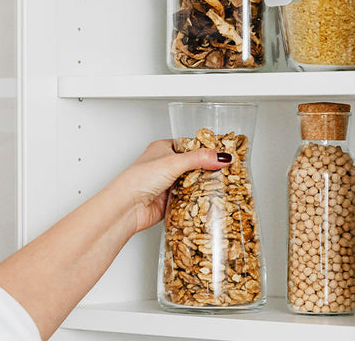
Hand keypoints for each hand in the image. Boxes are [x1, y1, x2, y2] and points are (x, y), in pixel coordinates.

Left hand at [102, 140, 230, 233]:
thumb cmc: (138, 180)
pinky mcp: (171, 200)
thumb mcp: (173, 162)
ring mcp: (169, 183)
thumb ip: (200, 159)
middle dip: (208, 169)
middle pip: (194, 165)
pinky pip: (190, 198)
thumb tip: (221, 157)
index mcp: (164, 148)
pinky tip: (209, 199)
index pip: (191, 145)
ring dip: (204, 185)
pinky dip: (199, 199)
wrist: (127, 207)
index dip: (207, 149)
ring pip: (193, 182)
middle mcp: (166, 165)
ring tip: (223, 184)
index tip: (224, 153)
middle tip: (227, 170)